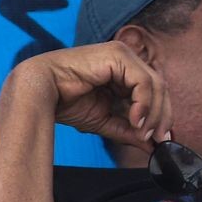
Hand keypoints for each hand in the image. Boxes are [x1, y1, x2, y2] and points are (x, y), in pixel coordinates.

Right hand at [19, 43, 169, 150]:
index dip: (162, 116)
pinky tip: (136, 119)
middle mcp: (126, 60)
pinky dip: (144, 103)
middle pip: (160, 88)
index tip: (161, 140)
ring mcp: (123, 54)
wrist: (39, 92)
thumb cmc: (67, 102)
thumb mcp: (106, 120)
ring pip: (156, 84)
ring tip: (143, 131)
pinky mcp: (118, 55)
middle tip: (158, 138)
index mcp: (125, 73)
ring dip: (154, 112)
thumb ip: (130, 130)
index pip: (155, 93)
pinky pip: (143, 81)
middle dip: (162, 116)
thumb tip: (154, 146)